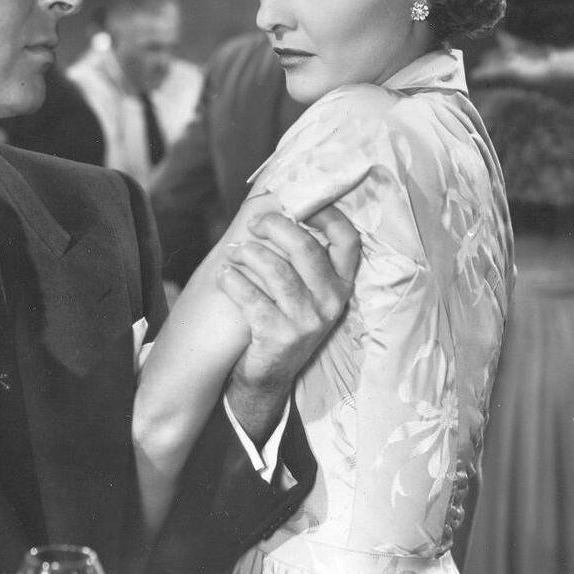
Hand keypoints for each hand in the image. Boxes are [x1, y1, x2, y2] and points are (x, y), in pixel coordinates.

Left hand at [219, 207, 358, 440]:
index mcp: (341, 284)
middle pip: (306, 248)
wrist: (267, 376)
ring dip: (248, 254)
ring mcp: (308, 322)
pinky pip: (252, 298)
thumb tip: (274, 197)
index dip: (327, 214)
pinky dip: (234, 282)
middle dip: (274, 227)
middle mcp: (331, 302)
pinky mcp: (280, 337)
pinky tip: (225, 276)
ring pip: (276, 271)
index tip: (299, 203)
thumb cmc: (280, 318)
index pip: (348, 240)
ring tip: (233, 253)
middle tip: (253, 224)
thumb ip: (296, 252)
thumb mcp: (301, 290)